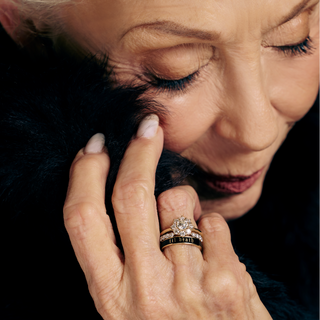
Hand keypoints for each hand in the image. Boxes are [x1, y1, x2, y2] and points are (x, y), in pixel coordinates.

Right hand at [63, 115, 271, 319]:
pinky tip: (213, 254)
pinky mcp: (227, 280)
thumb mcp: (130, 304)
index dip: (85, 174)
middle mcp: (146, 288)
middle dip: (138, 151)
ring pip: (179, 200)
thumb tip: (133, 197)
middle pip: (132, 194)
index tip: (95, 147)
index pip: (84, 219)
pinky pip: (214, 222)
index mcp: (111, 296)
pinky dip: (211, 228)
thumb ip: (124, 258)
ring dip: (181, 200)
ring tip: (186, 227)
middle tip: (147, 127)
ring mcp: (188, 283)